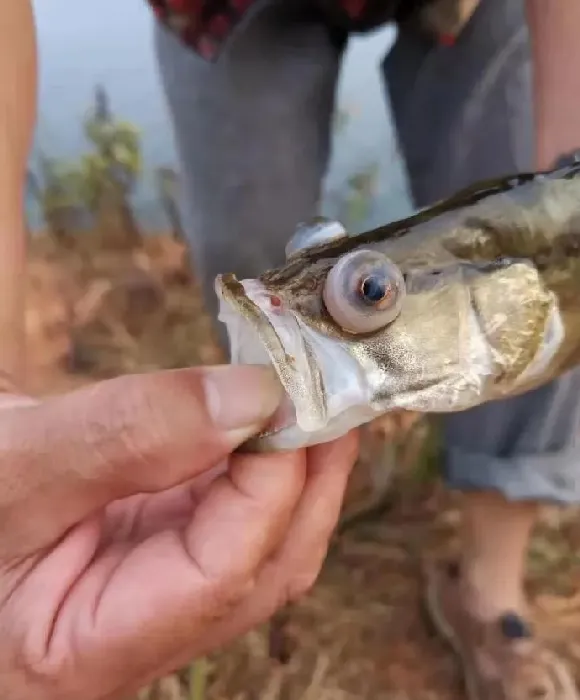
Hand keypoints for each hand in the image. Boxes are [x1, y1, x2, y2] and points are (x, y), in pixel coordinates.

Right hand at [0, 365, 357, 699]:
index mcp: (88, 653)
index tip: (291, 397)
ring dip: (294, 464)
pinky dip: (256, 458)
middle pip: (264, 566)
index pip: (222, 574)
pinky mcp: (158, 543)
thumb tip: (250, 399)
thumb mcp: (14, 468)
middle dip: (310, 478)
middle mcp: (140, 630)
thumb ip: (128, 437)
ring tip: (311, 394)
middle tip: (333, 394)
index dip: (270, 482)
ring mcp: (155, 586)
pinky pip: (228, 507)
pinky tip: (265, 414)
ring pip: (259, 537)